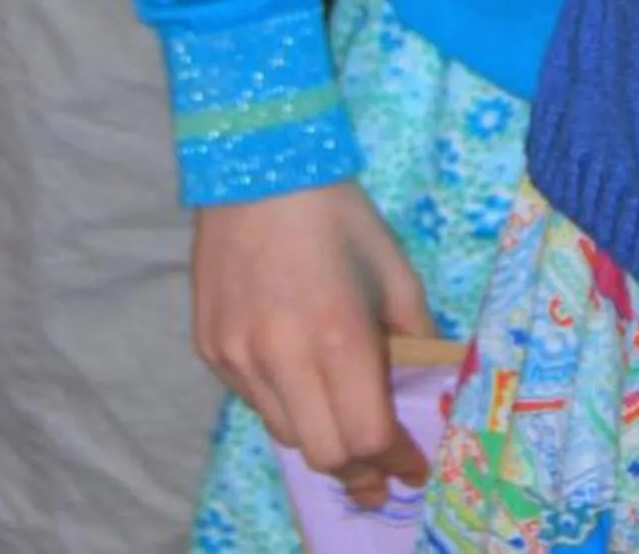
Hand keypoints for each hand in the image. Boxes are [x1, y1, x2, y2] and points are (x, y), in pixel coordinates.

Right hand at [192, 181, 435, 507]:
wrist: (255, 166)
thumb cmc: (336, 212)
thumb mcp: (393, 267)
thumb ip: (415, 334)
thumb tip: (429, 383)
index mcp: (339, 336)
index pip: (368, 437)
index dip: (396, 461)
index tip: (413, 468)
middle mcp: (283, 359)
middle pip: (325, 455)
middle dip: (360, 472)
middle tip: (381, 473)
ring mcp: (238, 359)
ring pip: (286, 434)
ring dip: (320, 437)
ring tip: (340, 424)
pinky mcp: (208, 351)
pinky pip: (253, 402)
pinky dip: (283, 404)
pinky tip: (297, 376)